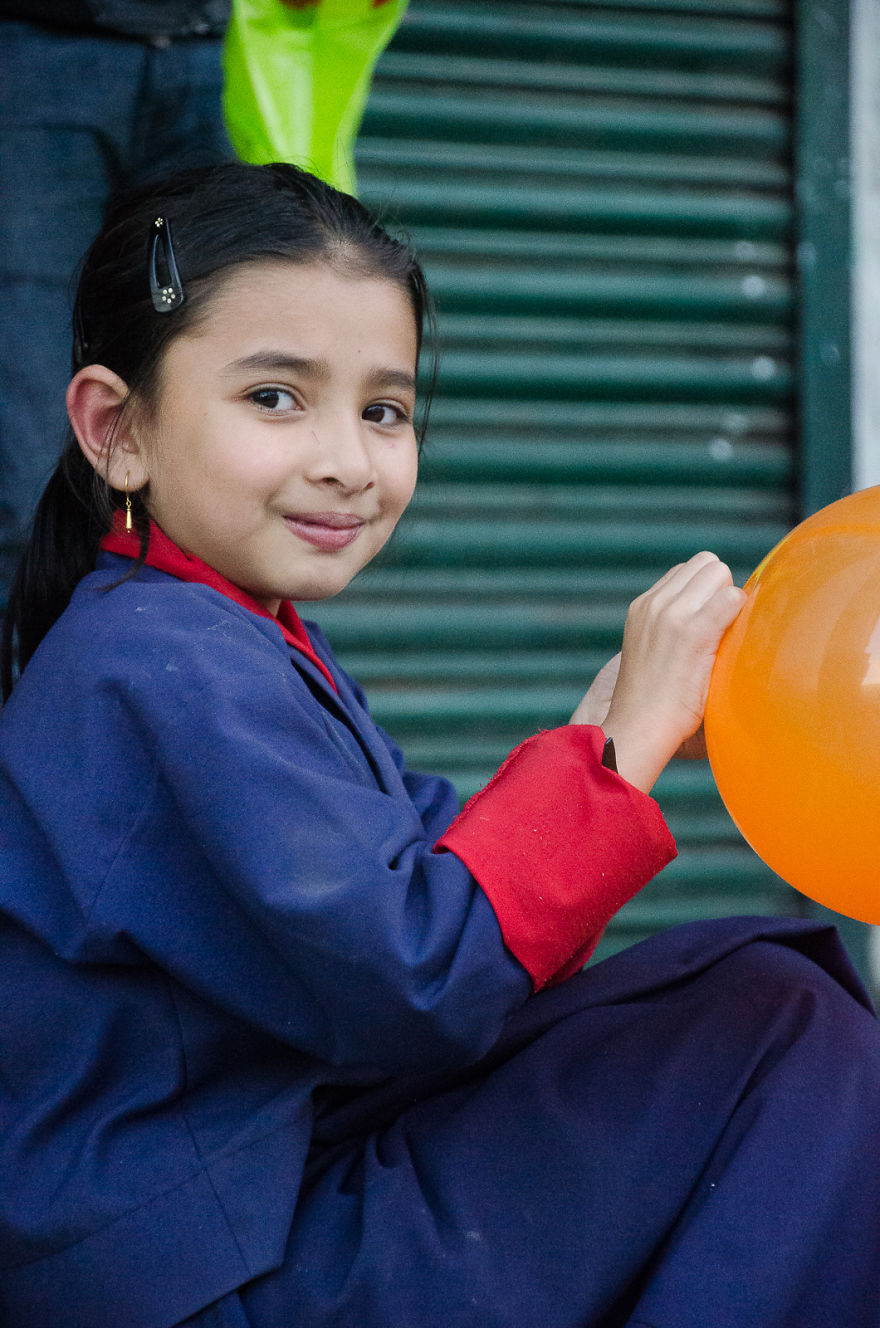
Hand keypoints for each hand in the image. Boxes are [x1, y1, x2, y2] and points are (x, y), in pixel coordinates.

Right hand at [571, 552, 744, 792]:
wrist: (639, 726)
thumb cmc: (652, 701)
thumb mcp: (649, 649)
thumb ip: (669, 625)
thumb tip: (706, 615)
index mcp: (642, 606)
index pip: (685, 570)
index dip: (704, 591)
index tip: (708, 620)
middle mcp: (655, 603)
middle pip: (706, 563)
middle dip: (720, 588)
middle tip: (720, 627)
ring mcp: (673, 614)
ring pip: (719, 573)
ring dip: (730, 599)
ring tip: (723, 635)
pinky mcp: (694, 631)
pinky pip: (732, 598)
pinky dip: (739, 612)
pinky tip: (731, 640)